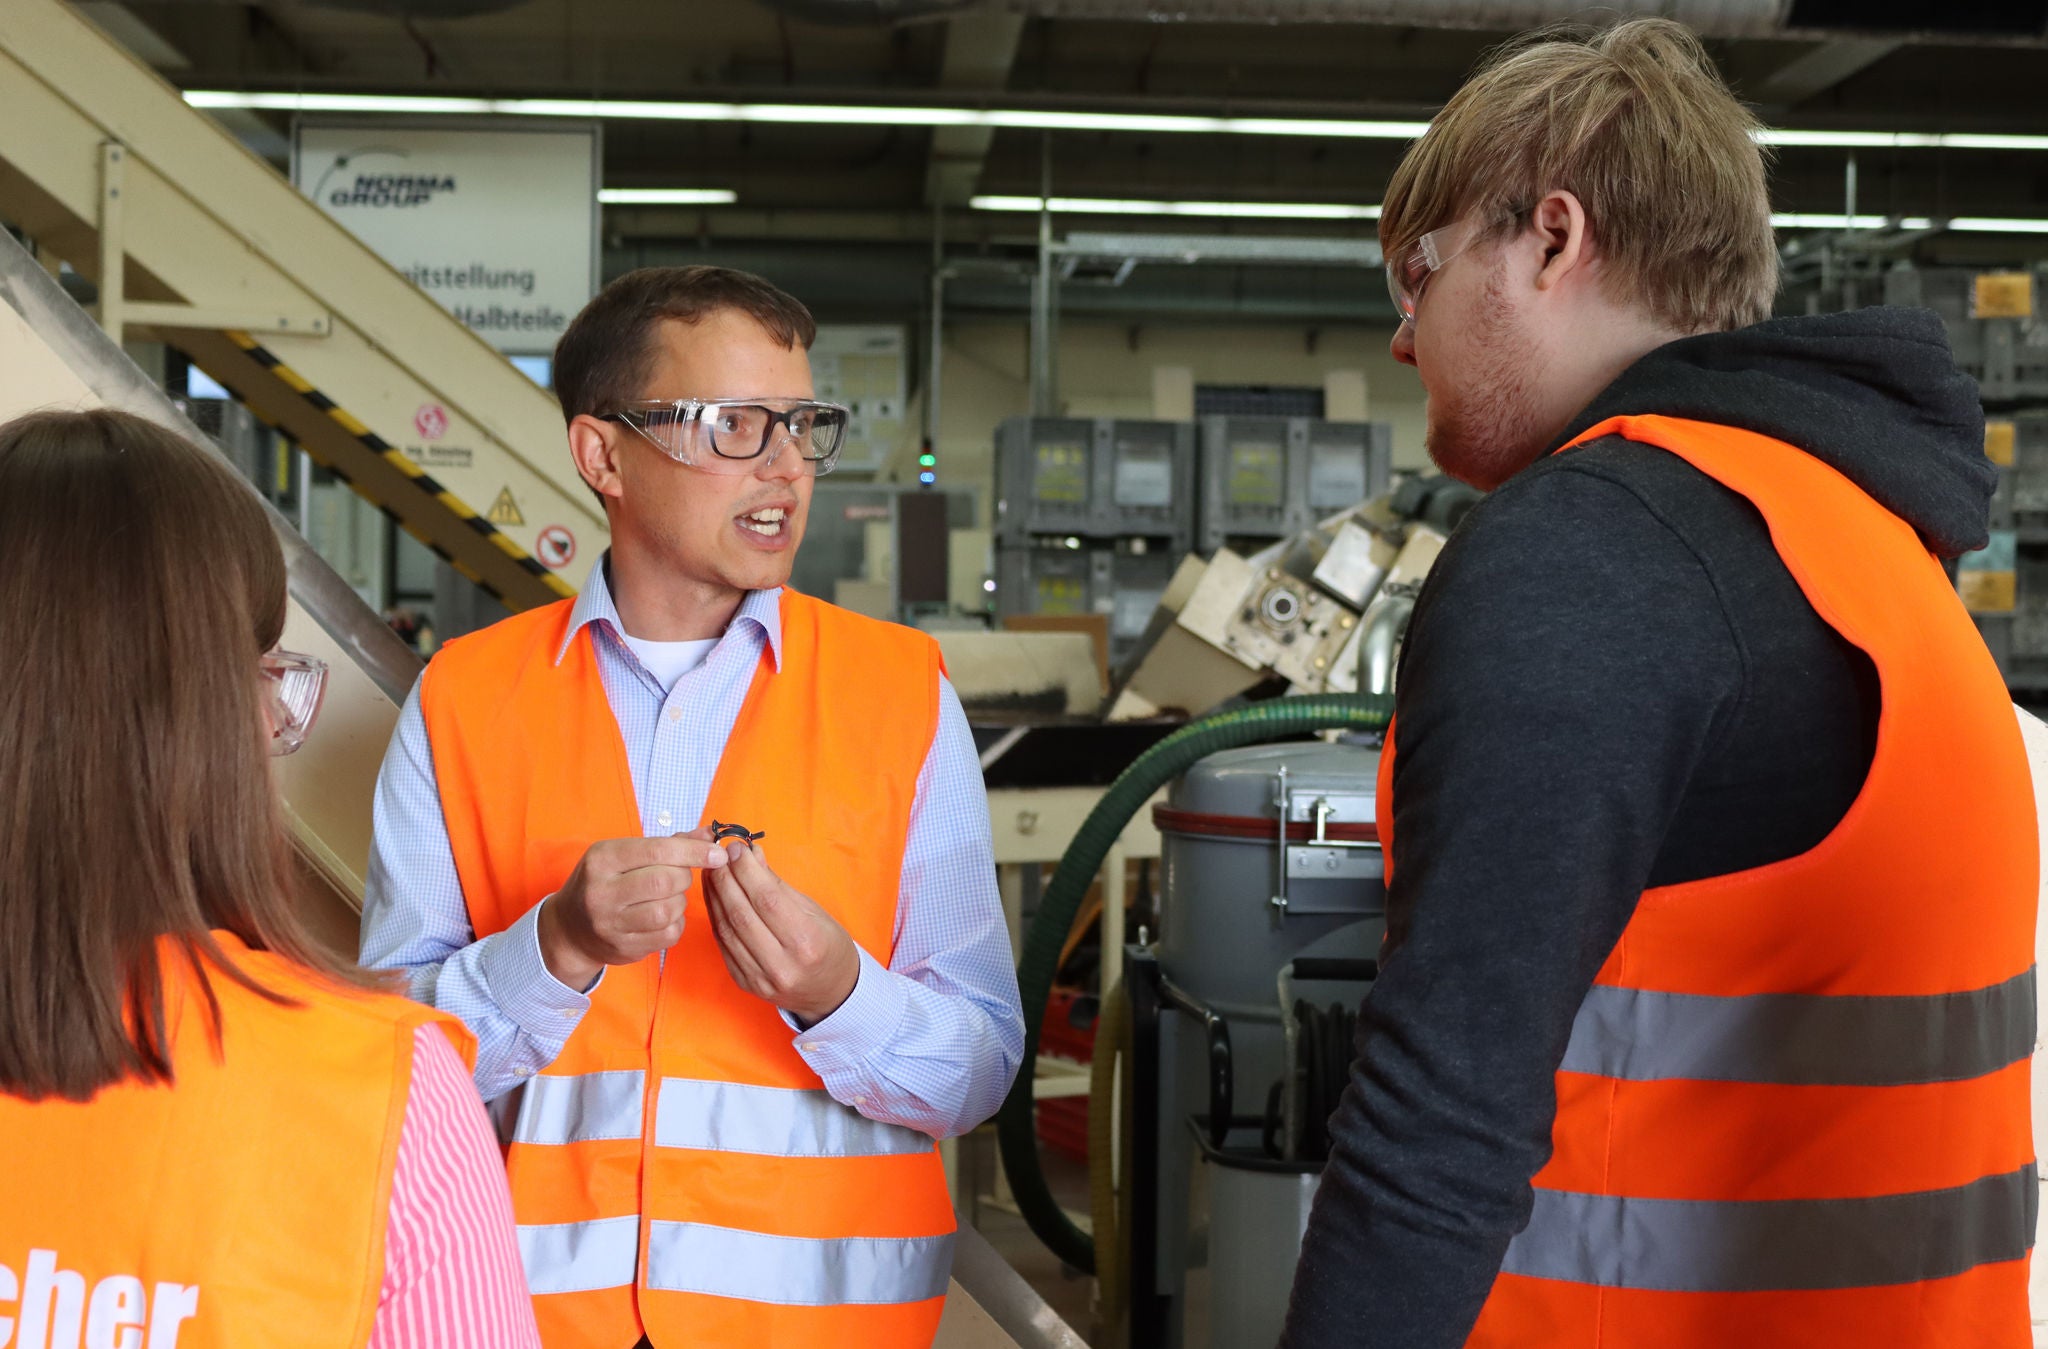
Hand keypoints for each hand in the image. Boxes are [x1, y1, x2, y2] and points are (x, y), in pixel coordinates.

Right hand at [538, 829, 728, 989]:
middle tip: (680, 876)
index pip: (657, 851)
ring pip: (668, 910)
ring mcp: (610, 924)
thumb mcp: (624, 854)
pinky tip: (664, 917)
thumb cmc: (604, 882)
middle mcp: (602, 892)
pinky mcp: (623, 948)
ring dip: (680, 901)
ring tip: (668, 897)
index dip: (693, 851)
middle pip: (665, 881)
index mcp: (602, 859)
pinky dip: (675, 923)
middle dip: (684, 877)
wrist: (569, 929)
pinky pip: (668, 934)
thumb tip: (710, 834)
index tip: (718, 853)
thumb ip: (667, 844)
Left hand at [704, 839, 860, 1025]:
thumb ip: (779, 885)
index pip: (768, 900)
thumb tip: (752, 855)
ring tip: (712, 872)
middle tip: (718, 856)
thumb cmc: (829, 946)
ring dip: (714, 896)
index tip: (737, 849)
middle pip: (742, 914)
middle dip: (726, 879)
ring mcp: (761, 978)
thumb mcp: (814, 911)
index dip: (747, 871)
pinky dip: (716, 917)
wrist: (830, 992)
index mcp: (807, 942)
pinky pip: (723, 945)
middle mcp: (782, 964)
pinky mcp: (745, 983)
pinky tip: (714, 897)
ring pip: (727, 930)